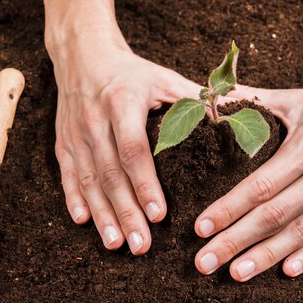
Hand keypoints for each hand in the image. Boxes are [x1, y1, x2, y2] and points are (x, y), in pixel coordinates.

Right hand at [51, 40, 199, 254]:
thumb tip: (239, 114)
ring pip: (88, 180)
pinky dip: (74, 200)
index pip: (134, 149)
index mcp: (123, 102)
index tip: (159, 215)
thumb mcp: (164, 78)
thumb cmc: (133, 73)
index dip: (146, 184)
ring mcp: (76, 134)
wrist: (84, 57)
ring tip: (117, 244)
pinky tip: (84, 222)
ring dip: (102, 215)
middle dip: (126, 212)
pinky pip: (67, 175)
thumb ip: (196, 100)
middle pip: (111, 173)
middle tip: (141, 245)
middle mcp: (95, 120)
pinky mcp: (63, 143)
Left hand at [193, 82, 302, 279]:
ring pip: (298, 234)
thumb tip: (211, 98)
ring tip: (235, 274)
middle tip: (204, 262)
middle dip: (235, 242)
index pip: (259, 187)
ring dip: (265, 256)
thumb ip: (252, 100)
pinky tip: (287, 272)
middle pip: (273, 217)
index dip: (228, 209)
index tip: (200, 228)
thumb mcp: (296, 98)